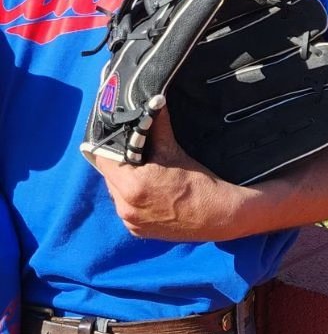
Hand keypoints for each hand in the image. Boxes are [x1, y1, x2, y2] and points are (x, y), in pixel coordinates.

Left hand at [93, 104, 243, 241]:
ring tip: (143, 171)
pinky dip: (133, 198)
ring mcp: (131, 223)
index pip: (103, 160)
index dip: (109, 147)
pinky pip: (127, 208)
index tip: (117, 139)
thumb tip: (153, 102)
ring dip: (124, 181)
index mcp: (132, 187)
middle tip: (133, 154)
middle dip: (118, 164)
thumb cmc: (198, 182)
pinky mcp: (139, 232)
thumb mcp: (174, 151)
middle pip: (109, 177)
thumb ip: (157, 126)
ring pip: (116, 193)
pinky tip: (150, 190)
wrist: (220, 215)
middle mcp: (126, 208)